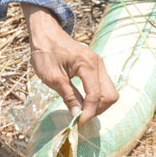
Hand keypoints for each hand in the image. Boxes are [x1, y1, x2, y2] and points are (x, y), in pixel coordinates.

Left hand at [23, 4, 118, 125]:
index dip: (89, 113)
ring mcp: (99, 65)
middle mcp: (98, 64)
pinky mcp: (96, 67)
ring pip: (109, 92)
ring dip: (99, 105)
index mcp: (88, 64)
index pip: (96, 95)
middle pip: (110, 95)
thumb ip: (68, 96)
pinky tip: (83, 101)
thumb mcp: (53, 78)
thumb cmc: (45, 53)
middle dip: (98, 110)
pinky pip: (103, 86)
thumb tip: (77, 115)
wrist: (45, 33)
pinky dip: (97, 97)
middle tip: (80, 116)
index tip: (77, 123)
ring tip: (81, 110)